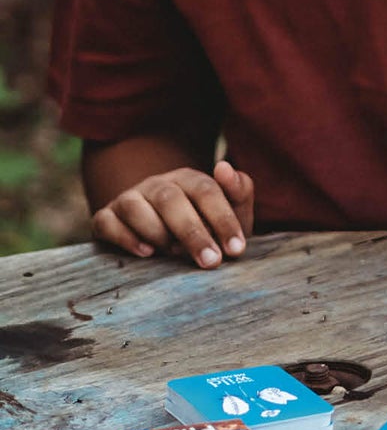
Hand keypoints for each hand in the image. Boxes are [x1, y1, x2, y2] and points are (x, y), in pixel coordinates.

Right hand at [91, 161, 253, 268]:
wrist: (163, 241)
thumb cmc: (205, 226)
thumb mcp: (229, 213)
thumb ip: (238, 192)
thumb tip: (226, 168)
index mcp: (189, 179)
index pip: (207, 191)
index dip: (223, 219)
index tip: (237, 249)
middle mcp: (157, 185)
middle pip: (171, 200)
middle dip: (194, 233)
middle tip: (212, 261)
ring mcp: (129, 200)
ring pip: (135, 207)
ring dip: (157, 233)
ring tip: (175, 254)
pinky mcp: (105, 218)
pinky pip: (107, 223)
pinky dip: (125, 238)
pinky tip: (146, 253)